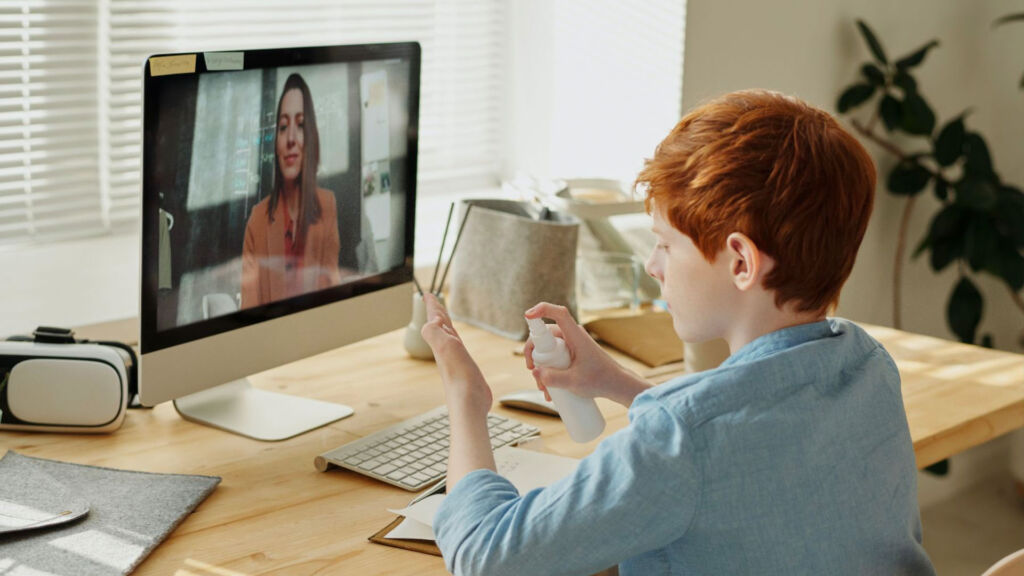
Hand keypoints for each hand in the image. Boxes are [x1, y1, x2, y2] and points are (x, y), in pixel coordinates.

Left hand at [420, 293, 492, 418]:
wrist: (469, 403)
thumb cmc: (459, 378)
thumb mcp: (445, 349)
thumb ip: (435, 333)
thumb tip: (430, 322)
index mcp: (442, 343)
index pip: (436, 321)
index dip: (433, 307)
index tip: (427, 295)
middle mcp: (447, 350)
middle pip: (440, 326)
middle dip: (437, 313)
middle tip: (433, 301)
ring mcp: (455, 359)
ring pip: (448, 336)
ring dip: (445, 324)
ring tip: (442, 317)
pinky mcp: (465, 368)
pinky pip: (458, 347)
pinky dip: (456, 339)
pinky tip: (456, 343)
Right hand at [524, 303, 650, 407]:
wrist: (617, 386)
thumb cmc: (601, 380)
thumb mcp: (574, 382)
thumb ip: (553, 378)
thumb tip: (535, 372)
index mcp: (575, 335)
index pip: (559, 313)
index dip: (542, 309)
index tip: (528, 316)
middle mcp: (572, 336)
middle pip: (545, 335)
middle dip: (534, 353)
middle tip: (532, 370)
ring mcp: (571, 345)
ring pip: (548, 349)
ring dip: (541, 366)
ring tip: (543, 388)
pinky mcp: (572, 355)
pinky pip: (554, 358)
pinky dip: (549, 371)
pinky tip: (548, 389)